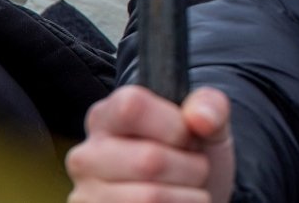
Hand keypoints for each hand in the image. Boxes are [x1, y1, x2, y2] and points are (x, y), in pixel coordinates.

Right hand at [67, 86, 234, 202]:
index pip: (132, 108)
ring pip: (151, 197)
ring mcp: (88, 194)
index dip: (173, 126)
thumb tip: (200, 118)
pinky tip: (174, 202)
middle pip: (149, 160)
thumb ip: (210, 105)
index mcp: (107, 116)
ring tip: (184, 188)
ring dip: (188, 196)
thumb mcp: (208, 124)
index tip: (186, 137)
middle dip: (191, 168)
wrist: (189, 199)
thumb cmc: (192, 156)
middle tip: (192, 168)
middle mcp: (87, 154)